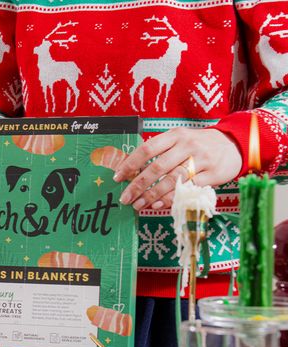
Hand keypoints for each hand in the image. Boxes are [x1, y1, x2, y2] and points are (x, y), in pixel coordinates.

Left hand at [113, 128, 240, 210]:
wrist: (235, 144)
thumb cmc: (198, 145)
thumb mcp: (179, 140)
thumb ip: (159, 151)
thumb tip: (131, 171)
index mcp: (175, 135)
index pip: (147, 149)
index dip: (130, 164)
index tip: (117, 177)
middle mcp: (187, 145)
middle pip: (157, 167)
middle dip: (138, 184)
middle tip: (125, 198)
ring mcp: (201, 159)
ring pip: (172, 179)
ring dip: (152, 194)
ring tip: (138, 205)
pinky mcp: (213, 173)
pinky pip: (188, 188)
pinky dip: (172, 198)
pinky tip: (158, 205)